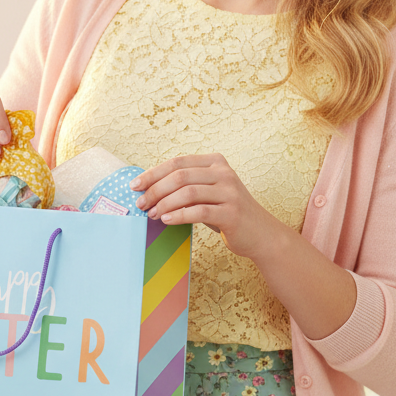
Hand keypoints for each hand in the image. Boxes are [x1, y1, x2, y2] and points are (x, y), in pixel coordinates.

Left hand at [131, 153, 270, 259]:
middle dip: (155, 190)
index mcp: (215, 162)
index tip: (135, 185)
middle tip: (141, 203)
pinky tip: (166, 220)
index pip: (177, 162)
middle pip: (180, 176)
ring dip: (165, 203)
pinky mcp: (232, 212)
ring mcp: (230, 192)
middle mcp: (224, 173)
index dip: (153, 173)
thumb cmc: (227, 212)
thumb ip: (185, 187)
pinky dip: (179, 215)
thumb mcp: (207, 193)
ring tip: (152, 214)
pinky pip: (199, 212)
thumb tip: (148, 189)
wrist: (260, 233)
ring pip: (188, 192)